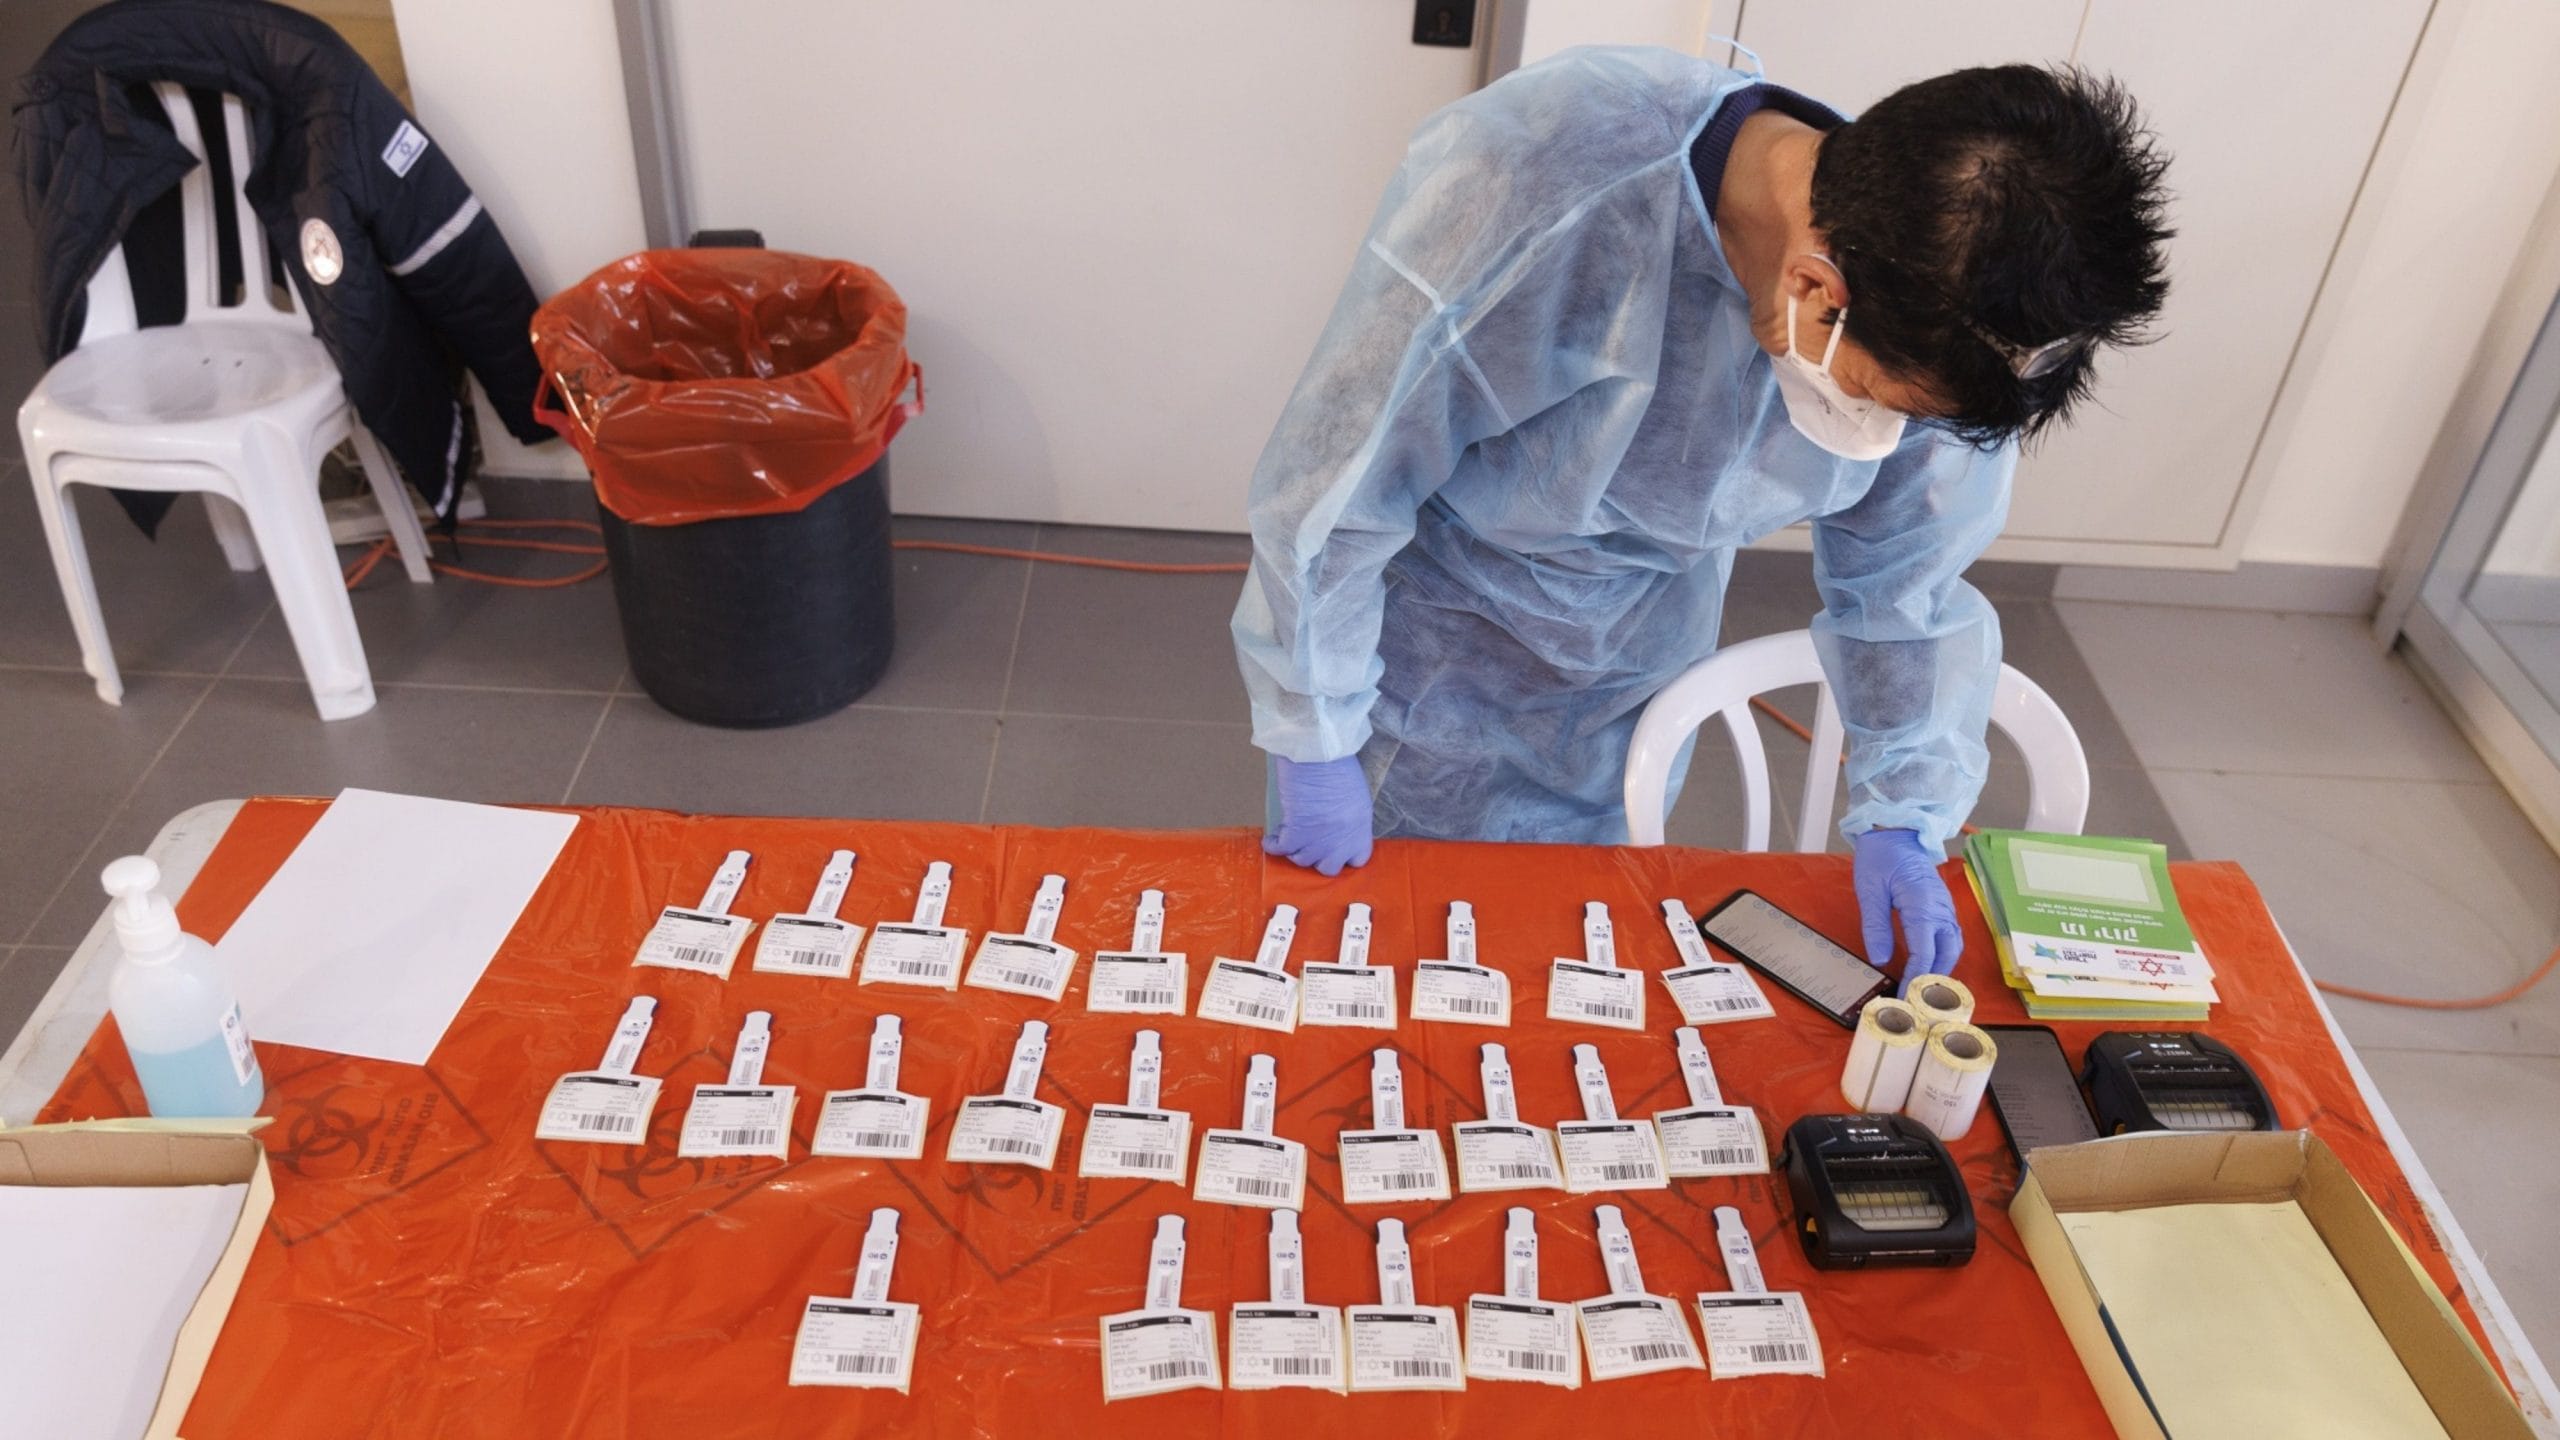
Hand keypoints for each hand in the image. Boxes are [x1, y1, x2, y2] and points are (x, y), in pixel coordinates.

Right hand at [1264, 755, 1374, 876]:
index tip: (1332, 850)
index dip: (1342, 857)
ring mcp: (1319, 840)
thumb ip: (1348, 820)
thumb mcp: (1355, 796)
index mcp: (1360, 829)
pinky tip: (1271, 838)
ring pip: (1302, 859)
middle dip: (1317, 857)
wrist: (1318, 753)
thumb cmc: (1337, 765)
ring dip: (1293, 849)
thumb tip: (1335, 831)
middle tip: (1308, 843)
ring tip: (1287, 834)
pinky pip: (1281, 848)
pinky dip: (1273, 845)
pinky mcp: (1296, 832)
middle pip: (1328, 867)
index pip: (1357, 860)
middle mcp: (1342, 840)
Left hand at [1852, 828, 1961, 986]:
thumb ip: (1875, 926)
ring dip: (1941, 969)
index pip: (1924, 952)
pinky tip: (1928, 965)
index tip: (1904, 999)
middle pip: (1947, 955)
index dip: (1915, 979)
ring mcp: (1945, 908)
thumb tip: (1880, 959)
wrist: (1897, 832)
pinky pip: (1950, 937)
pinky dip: (1942, 955)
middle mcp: (1941, 909)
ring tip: (1923, 989)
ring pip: (1953, 947)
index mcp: (1922, 905)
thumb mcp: (1869, 891)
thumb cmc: (1881, 857)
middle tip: (1916, 1001)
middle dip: (1934, 980)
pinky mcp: (1943, 907)